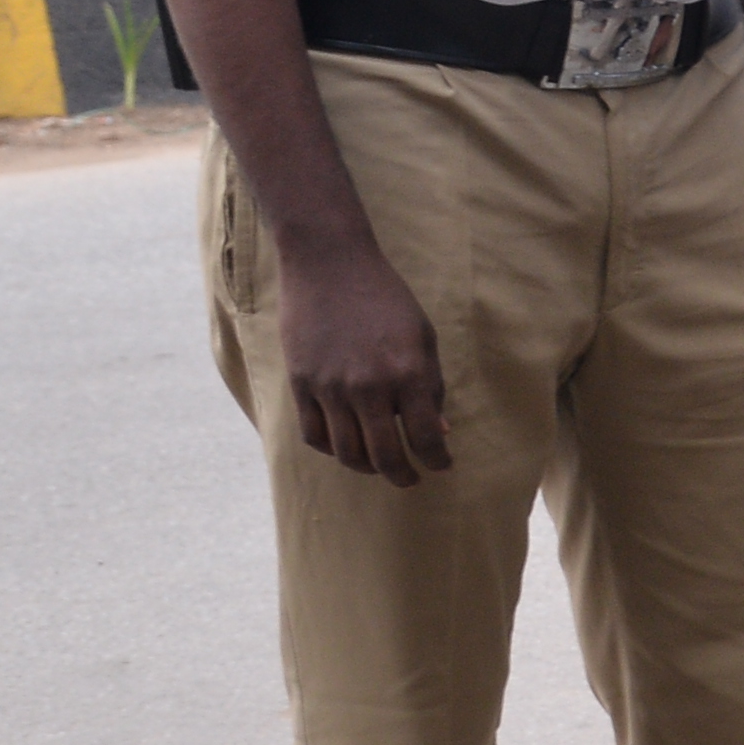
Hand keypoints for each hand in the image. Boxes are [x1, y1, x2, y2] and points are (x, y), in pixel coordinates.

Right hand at [275, 232, 455, 483]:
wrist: (329, 265)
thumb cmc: (385, 298)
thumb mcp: (423, 337)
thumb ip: (431, 386)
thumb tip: (439, 431)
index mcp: (407, 373)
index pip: (426, 436)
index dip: (437, 459)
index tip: (442, 466)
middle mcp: (367, 386)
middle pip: (384, 455)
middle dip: (403, 475)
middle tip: (411, 479)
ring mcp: (330, 388)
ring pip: (346, 452)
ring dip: (366, 467)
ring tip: (379, 466)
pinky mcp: (301, 384)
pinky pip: (314, 434)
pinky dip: (332, 449)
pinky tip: (346, 446)